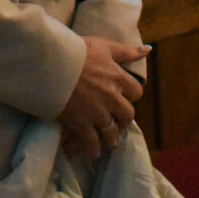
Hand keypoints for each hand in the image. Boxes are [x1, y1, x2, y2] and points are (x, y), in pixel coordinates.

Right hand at [57, 37, 149, 159]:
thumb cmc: (76, 51)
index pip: (136, 92)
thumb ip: (126, 51)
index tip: (123, 95)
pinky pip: (92, 142)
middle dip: (123, 117)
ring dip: (111, 137)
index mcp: (118, 78)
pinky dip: (94, 149)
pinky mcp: (81, 124)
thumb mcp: (103, 46)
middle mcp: (112, 98)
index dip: (130, 94)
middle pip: (128, 115)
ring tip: (108, 140)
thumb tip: (148, 50)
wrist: (50, 63)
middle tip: (116, 119)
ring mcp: (97, 113)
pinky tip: (94, 151)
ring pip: (112, 132)